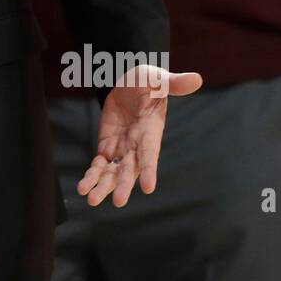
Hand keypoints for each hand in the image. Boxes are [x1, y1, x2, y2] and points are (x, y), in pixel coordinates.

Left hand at [78, 65, 202, 206]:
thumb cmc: (147, 80)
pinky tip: (83, 188)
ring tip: (92, 200)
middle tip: (118, 201)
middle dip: (123, 185)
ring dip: (103, 186)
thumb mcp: (158, 78)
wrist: (127, 81)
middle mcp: (138, 145)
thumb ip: (174, 83)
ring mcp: (123, 149)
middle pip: (131, 169)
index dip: (149, 169)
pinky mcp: (108, 147)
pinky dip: (92, 175)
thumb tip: (197, 79)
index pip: (150, 153)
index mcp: (151, 132)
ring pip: (112, 172)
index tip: (148, 188)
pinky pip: (99, 165)